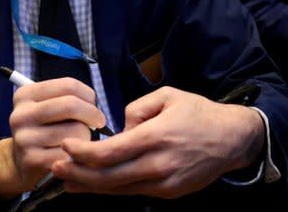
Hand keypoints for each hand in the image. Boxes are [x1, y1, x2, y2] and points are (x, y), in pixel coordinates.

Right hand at [0, 78, 105, 198]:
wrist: (23, 164)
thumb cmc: (46, 130)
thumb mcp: (49, 108)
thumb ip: (69, 99)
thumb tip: (94, 106)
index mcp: (24, 95)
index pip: (68, 85)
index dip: (88, 95)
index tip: (93, 104)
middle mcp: (20, 115)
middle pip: (71, 105)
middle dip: (93, 113)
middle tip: (99, 121)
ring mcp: (24, 139)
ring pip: (76, 130)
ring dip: (86, 136)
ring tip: (78, 140)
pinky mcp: (33, 161)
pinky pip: (71, 153)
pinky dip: (78, 154)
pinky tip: (71, 155)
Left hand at [53, 86, 265, 198]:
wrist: (231, 139)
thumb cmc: (199, 114)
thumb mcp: (168, 95)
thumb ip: (138, 108)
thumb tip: (121, 126)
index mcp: (156, 137)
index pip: (110, 152)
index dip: (83, 153)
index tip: (66, 146)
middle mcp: (158, 164)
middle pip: (108, 177)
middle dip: (78, 174)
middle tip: (56, 168)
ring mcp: (163, 182)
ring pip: (118, 189)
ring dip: (90, 186)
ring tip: (68, 181)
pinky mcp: (169, 192)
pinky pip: (134, 191)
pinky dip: (112, 188)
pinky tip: (97, 184)